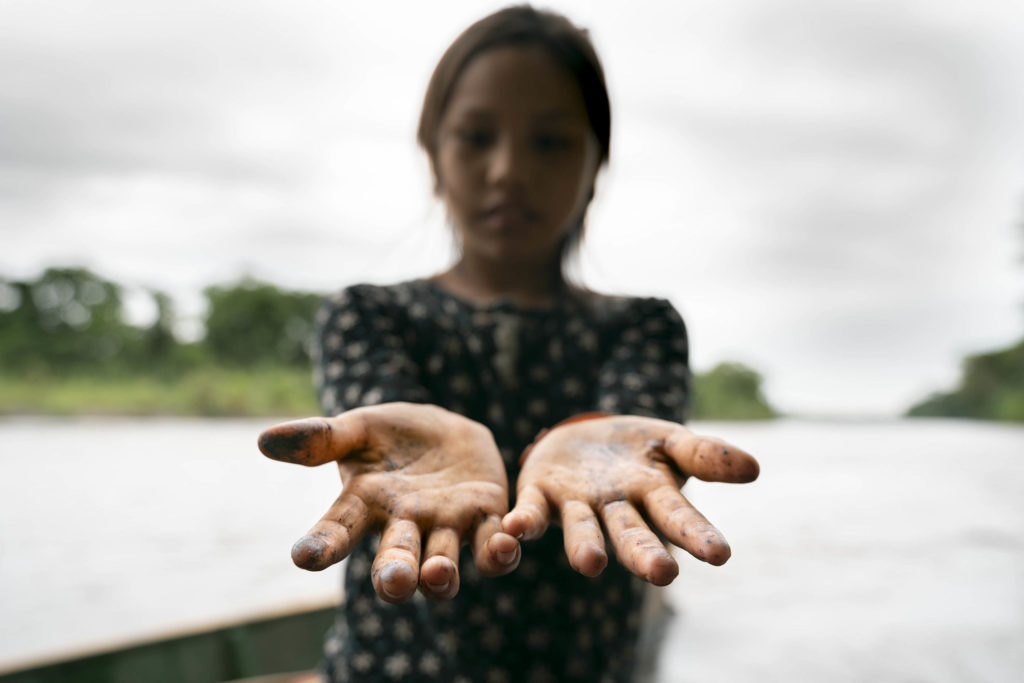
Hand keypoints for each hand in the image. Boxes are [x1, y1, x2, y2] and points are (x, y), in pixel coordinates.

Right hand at [257, 402, 519, 603]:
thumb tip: (266, 440)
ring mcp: (446, 527)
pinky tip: (507, 542)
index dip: (321, 546)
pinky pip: (494, 544)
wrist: (444, 431)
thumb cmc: (390, 435)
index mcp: (366, 506)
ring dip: (443, 575)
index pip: (337, 532)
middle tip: (395, 582)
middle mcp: (404, 527)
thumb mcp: (358, 428)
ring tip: (440, 573)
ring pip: (444, 565)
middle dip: (395, 576)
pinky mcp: (487, 517)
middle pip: (395, 563)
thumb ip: (322, 437)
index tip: (303, 557)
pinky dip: (502, 550)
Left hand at [502, 415, 758, 585]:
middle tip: (663, 575)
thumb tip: (754, 467)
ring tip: (593, 564)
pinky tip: (515, 528)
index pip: (679, 517)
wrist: (583, 435)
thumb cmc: (636, 447)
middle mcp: (616, 508)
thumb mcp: (672, 440)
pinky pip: (531, 510)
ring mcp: (578, 504)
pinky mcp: (540, 492)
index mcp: (653, 495)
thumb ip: (706, 454)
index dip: (698, 535)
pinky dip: (524, 521)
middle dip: (645, 555)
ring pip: (583, 530)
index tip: (720, 554)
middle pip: (632, 535)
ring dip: (586, 548)